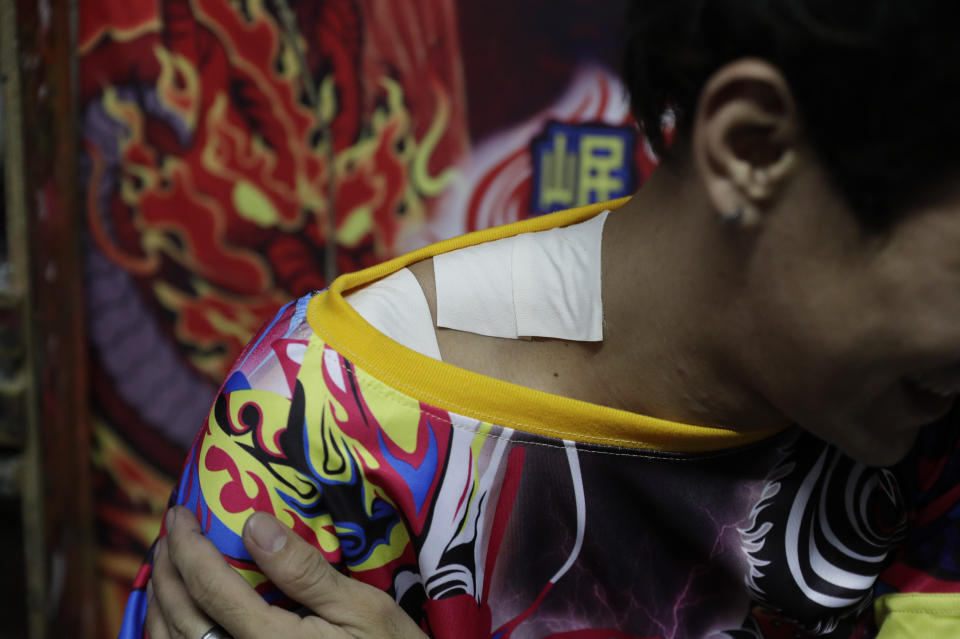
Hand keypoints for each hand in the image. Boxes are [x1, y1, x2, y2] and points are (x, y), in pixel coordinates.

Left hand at [145, 505, 428, 638]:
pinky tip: (176, 620)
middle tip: (166, 536)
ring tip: (163, 571)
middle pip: (181, 619)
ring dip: (157, 607)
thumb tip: (253, 523)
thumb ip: (304, 571)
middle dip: (165, 572)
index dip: (187, 546)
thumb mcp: (363, 608)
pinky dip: (169, 638)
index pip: (210, 587)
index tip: (179, 513)